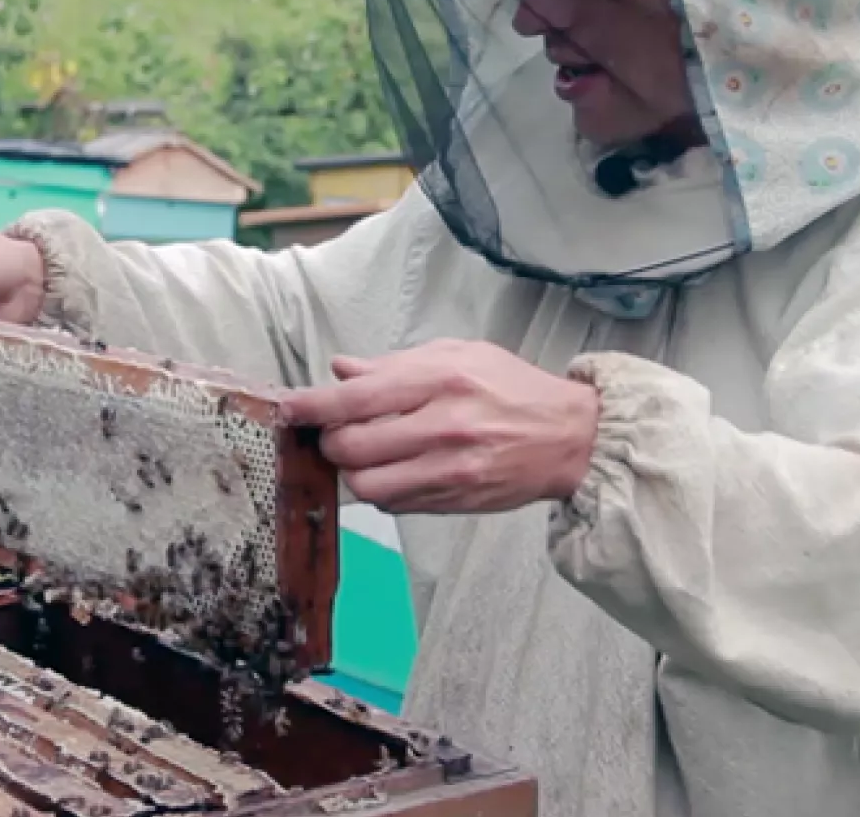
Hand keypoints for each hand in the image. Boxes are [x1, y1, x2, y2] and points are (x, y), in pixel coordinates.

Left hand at [281, 339, 599, 513]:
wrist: (570, 438)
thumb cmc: (512, 388)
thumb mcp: (458, 356)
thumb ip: (395, 365)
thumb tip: (341, 369)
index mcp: (442, 379)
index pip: (359, 398)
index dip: (314, 406)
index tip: (290, 408)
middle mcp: (444, 426)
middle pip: (354, 449)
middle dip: (331, 443)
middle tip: (336, 433)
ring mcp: (450, 470)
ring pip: (369, 485)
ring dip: (354, 472)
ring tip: (365, 455)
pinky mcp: (454, 501)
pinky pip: (395, 504)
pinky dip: (383, 489)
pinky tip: (396, 470)